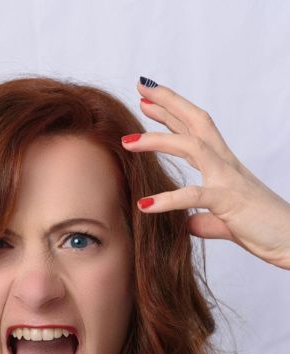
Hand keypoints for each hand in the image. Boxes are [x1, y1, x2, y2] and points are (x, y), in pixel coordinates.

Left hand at [121, 78, 289, 270]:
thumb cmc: (263, 228)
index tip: (148, 100)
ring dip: (158, 140)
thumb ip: (204, 219)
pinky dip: (167, 200)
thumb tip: (188, 223)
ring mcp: (228, 179)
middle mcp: (226, 165)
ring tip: (127, 141)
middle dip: (169, 103)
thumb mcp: (224, 221)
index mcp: (224, 166)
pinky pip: (194, 196)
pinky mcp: (229, 201)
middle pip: (196, 122)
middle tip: (140, 88)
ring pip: (192, 146)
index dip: (173, 112)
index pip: (196, 130)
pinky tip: (144, 205)